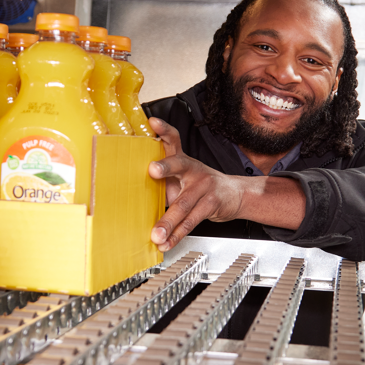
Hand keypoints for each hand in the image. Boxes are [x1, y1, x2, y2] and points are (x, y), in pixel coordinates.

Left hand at [147, 118, 246, 250]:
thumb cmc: (199, 185)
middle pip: (179, 165)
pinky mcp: (211, 204)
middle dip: (165, 167)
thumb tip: (131, 192)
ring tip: (156, 234)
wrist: (234, 195)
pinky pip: (191, 221)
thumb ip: (163, 179)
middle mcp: (193, 169)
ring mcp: (204, 186)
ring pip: (183, 204)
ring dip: (168, 222)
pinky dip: (177, 234)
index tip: (152, 123)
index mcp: (182, 160)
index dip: (163, 130)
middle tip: (152, 170)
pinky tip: (167, 242)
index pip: (173, 139)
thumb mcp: (182, 176)